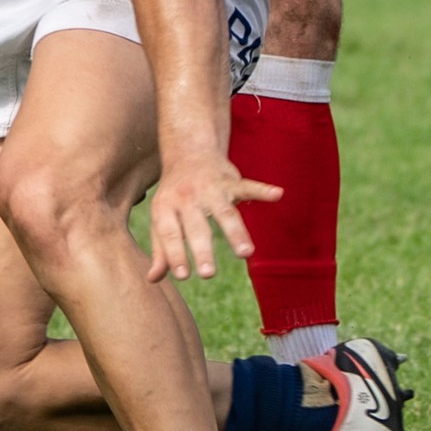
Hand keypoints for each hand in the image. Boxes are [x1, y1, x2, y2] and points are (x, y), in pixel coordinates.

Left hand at [145, 147, 281, 281]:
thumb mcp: (161, 217)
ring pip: (225, 212)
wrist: (188, 151)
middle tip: (208, 274)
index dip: (174, 254)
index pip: (169, 234)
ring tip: (246, 254)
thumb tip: (153, 279)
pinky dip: (263, 190)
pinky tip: (277, 194)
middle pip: (197, 227)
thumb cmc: (174, 193)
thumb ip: (160, 249)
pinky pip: (248, 186)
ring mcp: (211, 188)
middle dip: (203, 250)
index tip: (182, 276)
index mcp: (166, 207)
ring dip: (236, 232)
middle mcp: (187, 197)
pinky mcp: (230, 180)